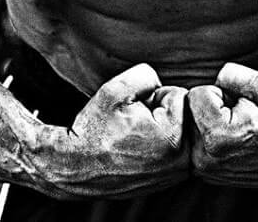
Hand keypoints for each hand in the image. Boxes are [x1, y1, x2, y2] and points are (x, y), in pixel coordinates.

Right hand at [53, 64, 188, 198]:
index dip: (153, 95)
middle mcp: (179, 163)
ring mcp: (174, 176)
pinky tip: (136, 148)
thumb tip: (160, 85)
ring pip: (178, 130)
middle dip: (160, 111)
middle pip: (182, 114)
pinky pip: (172, 148)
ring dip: (160, 127)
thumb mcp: (115, 89)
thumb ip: (146, 75)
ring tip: (134, 135)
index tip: (133, 111)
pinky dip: (158, 143)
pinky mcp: (167, 181)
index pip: (178, 96)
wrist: (75, 167)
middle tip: (133, 123)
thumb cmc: (94, 128)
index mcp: (171, 140)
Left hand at [188, 63, 257, 186]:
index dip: (220, 92)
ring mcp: (205, 171)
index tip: (242, 104)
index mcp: (218, 137)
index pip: (196, 94)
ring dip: (212, 121)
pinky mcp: (208, 175)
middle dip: (212, 106)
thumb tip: (219, 75)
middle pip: (190, 110)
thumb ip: (239, 76)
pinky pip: (198, 140)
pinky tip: (235, 140)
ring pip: (193, 125)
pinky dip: (213, 136)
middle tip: (240, 116)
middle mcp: (205, 159)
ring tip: (239, 128)